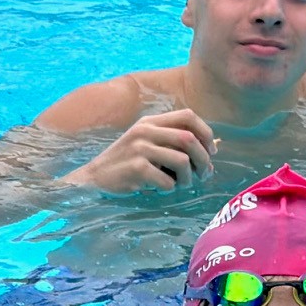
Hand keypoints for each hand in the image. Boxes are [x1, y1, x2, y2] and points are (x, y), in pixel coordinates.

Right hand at [63, 109, 216, 194]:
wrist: (93, 179)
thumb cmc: (125, 165)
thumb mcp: (146, 144)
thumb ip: (172, 143)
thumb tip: (212, 149)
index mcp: (150, 121)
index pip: (188, 115)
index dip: (206, 132)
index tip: (211, 151)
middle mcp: (145, 130)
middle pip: (189, 138)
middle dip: (203, 159)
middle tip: (204, 174)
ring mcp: (140, 148)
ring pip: (182, 161)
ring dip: (188, 178)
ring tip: (181, 185)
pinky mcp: (136, 168)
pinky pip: (167, 181)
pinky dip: (169, 189)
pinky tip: (161, 190)